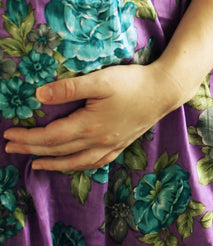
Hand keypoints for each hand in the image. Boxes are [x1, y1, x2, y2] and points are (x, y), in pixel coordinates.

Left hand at [3, 62, 182, 171]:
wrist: (165, 91)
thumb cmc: (133, 82)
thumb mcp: (100, 80)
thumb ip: (69, 88)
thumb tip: (39, 95)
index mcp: (90, 126)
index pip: (50, 137)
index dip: (27, 137)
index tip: (8, 134)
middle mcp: (98, 141)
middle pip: (58, 151)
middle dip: (31, 150)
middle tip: (10, 148)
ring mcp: (111, 145)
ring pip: (75, 162)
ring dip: (52, 163)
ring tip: (35, 163)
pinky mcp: (121, 144)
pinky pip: (95, 162)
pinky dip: (78, 166)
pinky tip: (73, 164)